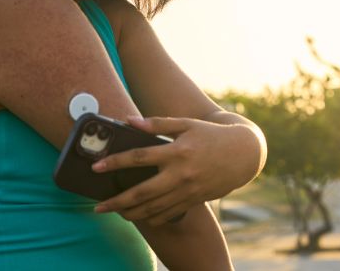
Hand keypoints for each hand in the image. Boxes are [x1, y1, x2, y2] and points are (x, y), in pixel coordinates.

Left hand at [92, 116, 258, 225]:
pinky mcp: (194, 201)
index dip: (115, 162)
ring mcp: (188, 191)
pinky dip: (152, 218)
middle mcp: (181, 174)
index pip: (139, 157)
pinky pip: (169, 214)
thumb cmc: (210, 135)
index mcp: (176, 151)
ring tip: (114, 213)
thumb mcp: (185, 124)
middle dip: (117, 201)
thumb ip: (156, 123)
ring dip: (131, 214)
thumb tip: (129, 120)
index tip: (96, 167)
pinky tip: (140, 216)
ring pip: (154, 208)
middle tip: (98, 207)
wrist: (243, 154)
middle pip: (142, 192)